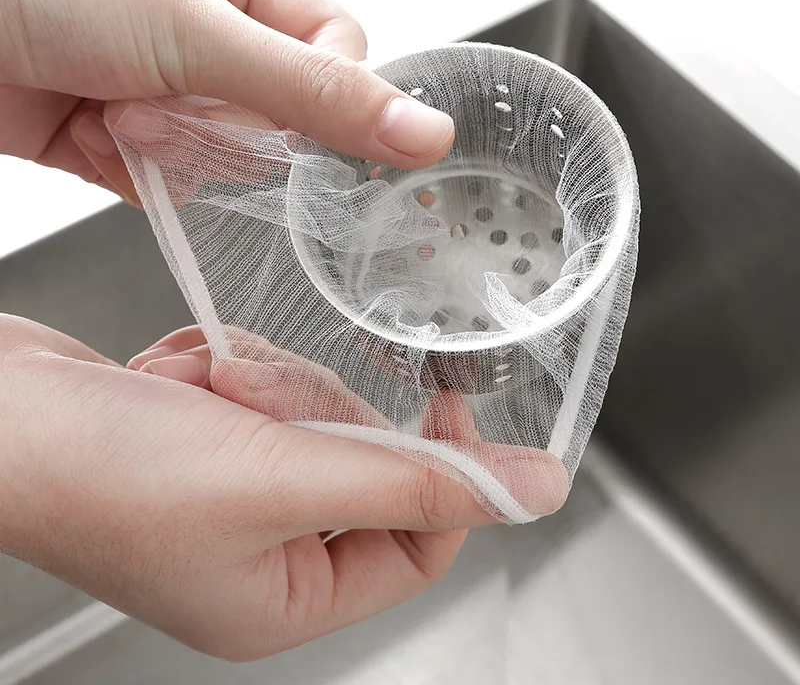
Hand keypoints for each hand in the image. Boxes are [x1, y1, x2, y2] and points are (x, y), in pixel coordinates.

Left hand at [0, 0, 454, 204]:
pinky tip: (97, 132)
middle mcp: (220, 32)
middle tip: (157, 96)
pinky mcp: (142, 140)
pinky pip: (183, 181)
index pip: (337, 54)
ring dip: (173, 145)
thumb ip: (317, 91)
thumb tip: (428, 133)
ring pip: (234, 156)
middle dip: (220, 122)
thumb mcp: (199, 31)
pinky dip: (141, 170)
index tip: (274, 111)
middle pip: (284, 117)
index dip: (317, 95)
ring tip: (113, 106)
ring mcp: (179, 90)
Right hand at [130, 326, 569, 522]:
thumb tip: (534, 493)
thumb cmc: (103, 470)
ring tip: (200, 392)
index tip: (447, 396)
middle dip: (311, 412)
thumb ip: (417, 482)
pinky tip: (173, 380)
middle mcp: (264, 552)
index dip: (442, 468)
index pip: (421, 537)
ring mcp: (232, 489)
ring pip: (310, 411)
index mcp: (288, 597)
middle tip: (256, 399)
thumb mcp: (280, 478)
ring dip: (261, 384)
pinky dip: (224, 367)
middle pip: (360, 460)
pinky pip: (261, 384)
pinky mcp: (206, 435)